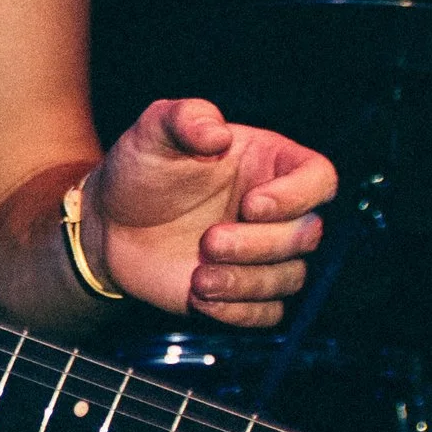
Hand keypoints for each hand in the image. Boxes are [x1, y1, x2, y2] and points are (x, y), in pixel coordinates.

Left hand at [80, 99, 335, 328]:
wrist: (111, 222)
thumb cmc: (141, 169)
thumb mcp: (155, 131)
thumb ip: (186, 118)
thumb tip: (219, 133)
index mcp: (270, 164)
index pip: (320, 179)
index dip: (298, 196)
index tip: (251, 205)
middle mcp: (277, 211)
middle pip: (308, 234)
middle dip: (260, 244)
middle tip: (208, 241)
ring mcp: (262, 254)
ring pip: (290, 278)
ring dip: (247, 282)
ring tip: (200, 278)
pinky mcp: (244, 292)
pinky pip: (267, 314)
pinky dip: (239, 312)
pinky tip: (202, 297)